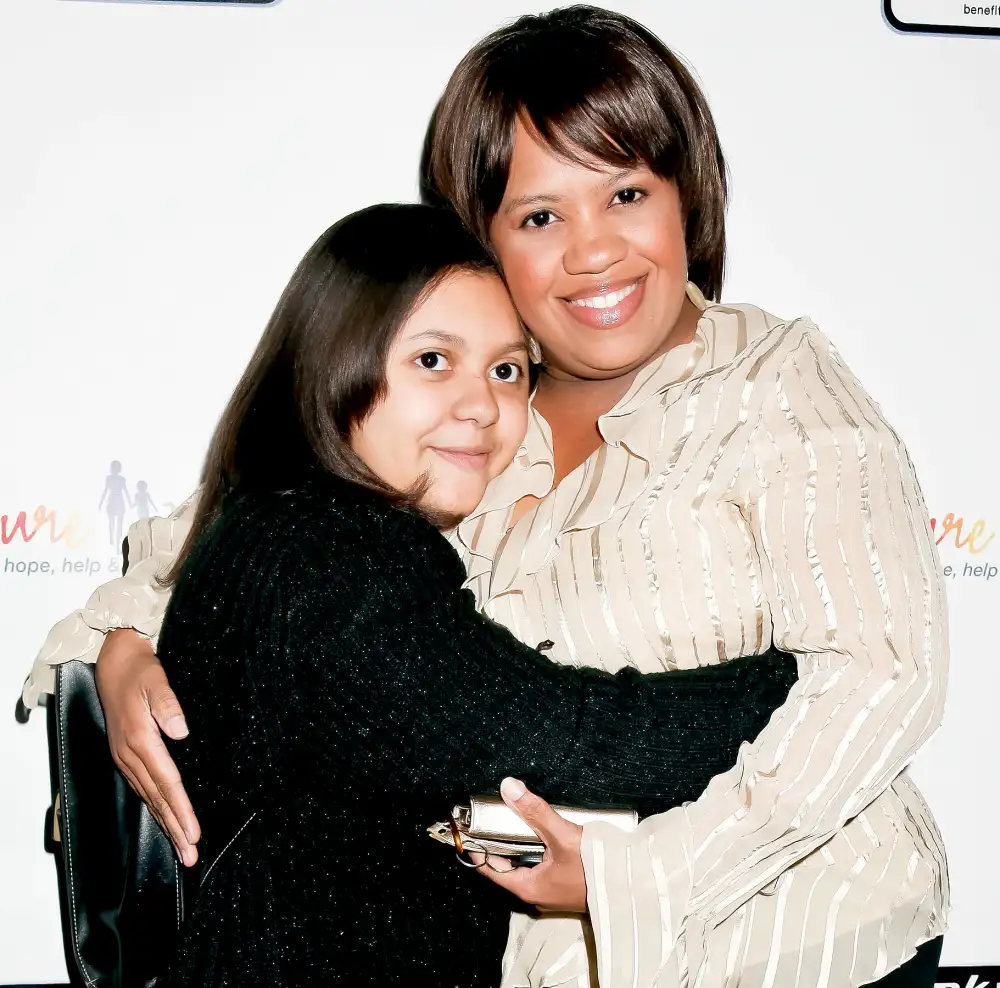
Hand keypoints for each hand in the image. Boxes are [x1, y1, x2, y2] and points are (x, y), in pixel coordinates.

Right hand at [95, 629, 200, 864]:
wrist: (115, 662)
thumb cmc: (140, 670)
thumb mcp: (157, 680)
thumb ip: (168, 704)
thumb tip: (180, 731)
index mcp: (141, 739)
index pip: (167, 782)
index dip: (181, 809)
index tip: (194, 833)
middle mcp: (130, 754)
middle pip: (158, 798)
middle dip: (175, 828)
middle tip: (191, 856)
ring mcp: (126, 757)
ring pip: (150, 797)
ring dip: (167, 823)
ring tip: (182, 847)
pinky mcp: (126, 755)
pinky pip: (143, 788)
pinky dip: (156, 807)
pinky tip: (166, 819)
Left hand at [472, 778, 586, 911]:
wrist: (631, 887)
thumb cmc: (595, 868)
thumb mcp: (561, 836)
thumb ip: (535, 811)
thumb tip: (508, 786)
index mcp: (527, 888)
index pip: (489, 868)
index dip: (477, 848)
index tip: (468, 829)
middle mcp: (536, 893)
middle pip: (507, 864)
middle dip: (501, 841)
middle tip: (494, 815)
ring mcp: (551, 890)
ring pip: (526, 864)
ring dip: (521, 843)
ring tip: (517, 817)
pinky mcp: (564, 884)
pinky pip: (541, 864)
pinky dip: (537, 848)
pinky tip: (544, 831)